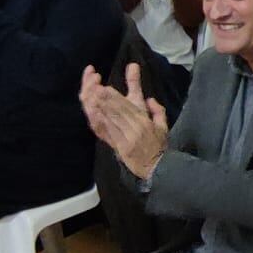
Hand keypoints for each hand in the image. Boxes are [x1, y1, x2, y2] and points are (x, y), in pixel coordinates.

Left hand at [79, 64, 169, 179]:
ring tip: (89, 94)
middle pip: (115, 111)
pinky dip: (97, 120)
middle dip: (103, 97)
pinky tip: (90, 111)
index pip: (128, 107)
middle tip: (93, 85)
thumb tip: (150, 98)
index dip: (114, 97)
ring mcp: (123, 138)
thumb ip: (158, 110)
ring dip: (97, 106)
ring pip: (108, 120)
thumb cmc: (158, 145)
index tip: (104, 87)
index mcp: (144, 122)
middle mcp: (133, 128)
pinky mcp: (116, 146)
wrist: (156, 167)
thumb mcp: (163, 126)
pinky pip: (104, 132)